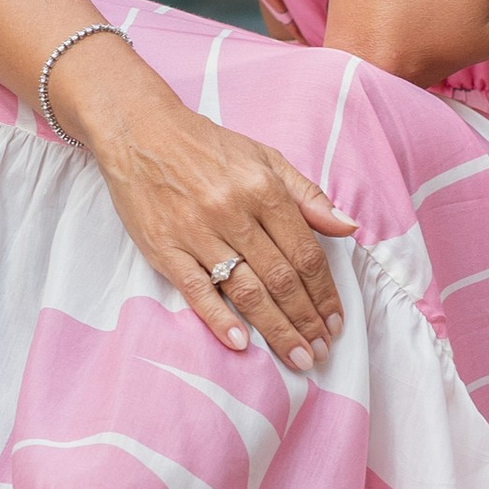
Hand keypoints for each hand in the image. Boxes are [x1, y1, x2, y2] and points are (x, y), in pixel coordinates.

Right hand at [60, 45, 354, 367]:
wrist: (139, 131)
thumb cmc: (207, 147)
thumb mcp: (265, 158)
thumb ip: (307, 195)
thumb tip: (348, 227)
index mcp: (263, 188)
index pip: (305, 252)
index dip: (325, 292)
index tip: (335, 320)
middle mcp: (233, 211)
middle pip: (280, 278)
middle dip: (306, 320)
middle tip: (321, 351)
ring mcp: (196, 231)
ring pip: (246, 290)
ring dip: (276, 329)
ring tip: (297, 356)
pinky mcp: (163, 247)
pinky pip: (196, 290)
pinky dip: (220, 319)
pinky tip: (241, 343)